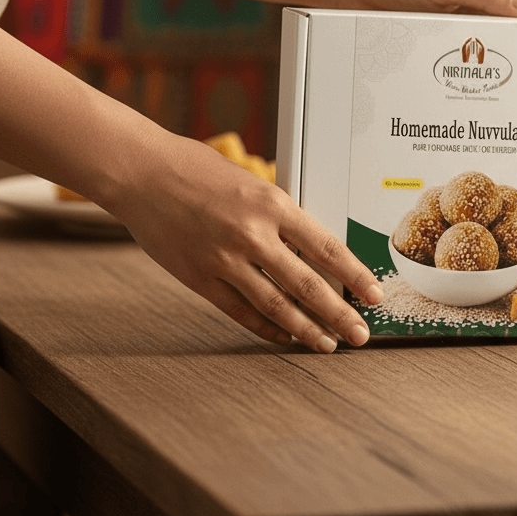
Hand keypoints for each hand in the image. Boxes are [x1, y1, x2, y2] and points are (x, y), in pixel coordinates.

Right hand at [110, 132, 380, 350]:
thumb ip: (280, 216)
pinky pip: (241, 311)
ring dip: (307, 329)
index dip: (355, 276)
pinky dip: (267, 328)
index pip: (327, 248)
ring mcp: (224, 259)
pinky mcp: (199, 278)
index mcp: (272, 203)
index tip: (374, 295)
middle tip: (360, 335)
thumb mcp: (252, 184)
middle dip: (339, 315)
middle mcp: (252, 234)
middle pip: (307, 285)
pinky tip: (286, 337)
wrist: (142, 173)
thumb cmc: (197, 170)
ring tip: (328, 344)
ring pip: (276, 305)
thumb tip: (311, 250)